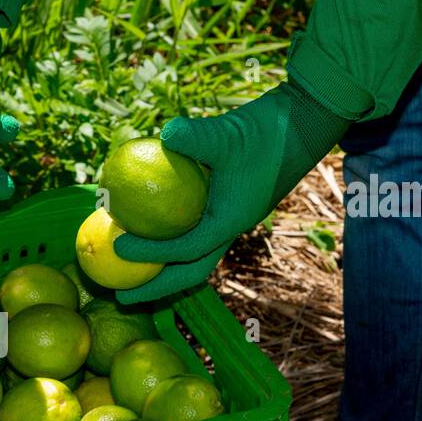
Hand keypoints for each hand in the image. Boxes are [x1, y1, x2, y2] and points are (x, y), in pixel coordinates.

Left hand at [112, 80, 349, 301]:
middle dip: (157, 288)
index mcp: (230, 220)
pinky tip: (148, 226)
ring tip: (131, 273)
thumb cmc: (267, 130)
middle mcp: (231, 227)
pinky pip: (195, 232)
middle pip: (191, 271)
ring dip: (164, 268)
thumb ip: (195, 136)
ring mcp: (231, 219)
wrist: (303, 123)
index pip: (186, 249)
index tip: (117, 245)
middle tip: (121, 297)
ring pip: (194, 256)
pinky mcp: (228, 206)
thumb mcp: (227, 133)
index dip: (150, 253)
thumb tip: (164, 134)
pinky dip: (172, 238)